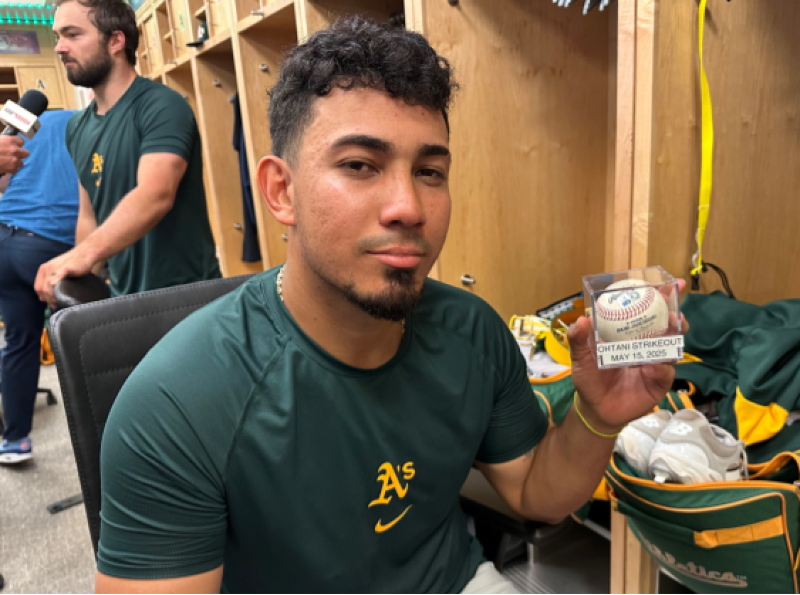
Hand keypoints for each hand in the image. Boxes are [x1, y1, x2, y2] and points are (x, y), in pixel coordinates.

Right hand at [0, 135, 28, 174]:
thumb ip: (5, 142)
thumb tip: (7, 143)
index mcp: (10, 140)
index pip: (21, 141)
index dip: (17, 144)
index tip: (13, 146)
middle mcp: (15, 150)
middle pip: (26, 153)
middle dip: (20, 154)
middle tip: (13, 155)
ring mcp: (15, 160)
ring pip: (21, 163)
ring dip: (16, 163)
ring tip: (8, 162)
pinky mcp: (12, 169)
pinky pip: (16, 169)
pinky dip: (11, 169)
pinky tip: (5, 167)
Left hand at [34, 247, 97, 308]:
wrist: (85, 254)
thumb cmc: (74, 264)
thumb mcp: (58, 271)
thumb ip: (50, 282)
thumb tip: (42, 297)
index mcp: (43, 269)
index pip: (37, 287)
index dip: (42, 297)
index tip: (50, 303)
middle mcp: (46, 268)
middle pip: (41, 289)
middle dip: (47, 299)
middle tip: (55, 305)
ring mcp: (55, 268)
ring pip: (48, 286)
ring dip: (51, 296)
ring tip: (58, 302)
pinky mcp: (64, 269)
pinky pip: (57, 277)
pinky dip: (55, 282)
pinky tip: (55, 287)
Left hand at [567, 279, 689, 432]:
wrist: (595, 409)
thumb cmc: (589, 380)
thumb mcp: (580, 358)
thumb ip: (578, 340)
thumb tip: (580, 319)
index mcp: (629, 335)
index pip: (647, 313)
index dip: (662, 299)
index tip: (673, 284)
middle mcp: (645, 347)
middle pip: (668, 328)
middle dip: (675, 316)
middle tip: (675, 311)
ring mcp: (654, 364)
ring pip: (671, 348)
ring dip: (673, 337)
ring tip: (672, 328)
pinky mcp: (658, 383)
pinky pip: (665, 373)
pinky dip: (659, 368)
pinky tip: (649, 368)